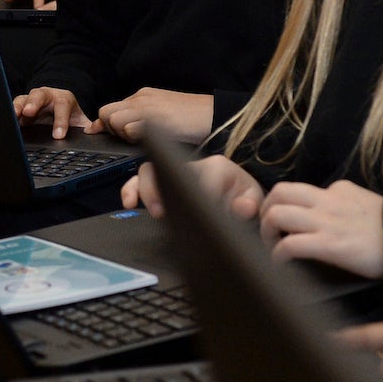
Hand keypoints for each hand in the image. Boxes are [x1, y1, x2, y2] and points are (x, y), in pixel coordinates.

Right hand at [14, 86, 90, 139]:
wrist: (57, 107)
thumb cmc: (68, 115)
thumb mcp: (79, 121)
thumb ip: (88, 127)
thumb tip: (95, 134)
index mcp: (63, 99)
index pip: (63, 106)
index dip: (61, 120)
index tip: (59, 135)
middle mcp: (45, 96)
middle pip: (39, 95)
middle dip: (34, 103)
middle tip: (29, 113)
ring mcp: (30, 100)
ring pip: (23, 99)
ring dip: (18, 106)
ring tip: (14, 115)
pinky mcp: (19, 108)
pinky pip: (12, 108)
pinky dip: (8, 113)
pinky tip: (5, 121)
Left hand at [95, 88, 214, 144]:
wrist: (215, 115)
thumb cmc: (192, 120)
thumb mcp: (160, 116)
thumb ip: (137, 119)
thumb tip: (114, 130)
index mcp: (142, 96)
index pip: (109, 108)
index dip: (108, 125)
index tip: (113, 135)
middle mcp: (141, 98)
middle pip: (106, 113)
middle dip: (113, 129)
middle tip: (131, 138)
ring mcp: (147, 107)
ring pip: (115, 121)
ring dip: (124, 134)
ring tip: (144, 139)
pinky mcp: (155, 118)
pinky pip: (130, 129)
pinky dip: (135, 137)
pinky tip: (151, 140)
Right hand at [120, 152, 264, 219]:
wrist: (239, 195)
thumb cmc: (244, 197)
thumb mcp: (254, 199)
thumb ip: (250, 204)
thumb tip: (240, 208)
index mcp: (217, 166)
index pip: (203, 178)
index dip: (199, 196)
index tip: (198, 217)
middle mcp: (192, 165)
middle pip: (168, 168)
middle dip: (164, 189)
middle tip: (165, 213)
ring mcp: (174, 172)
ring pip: (149, 171)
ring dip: (146, 190)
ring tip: (153, 211)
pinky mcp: (162, 181)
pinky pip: (139, 180)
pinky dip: (131, 190)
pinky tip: (129, 203)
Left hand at [257, 179, 382, 277]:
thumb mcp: (371, 205)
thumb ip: (350, 204)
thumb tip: (338, 212)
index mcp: (339, 190)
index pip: (300, 190)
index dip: (287, 206)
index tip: (286, 224)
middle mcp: (327, 201)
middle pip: (279, 192)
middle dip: (265, 211)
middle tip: (269, 231)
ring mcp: (326, 222)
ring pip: (276, 214)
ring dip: (265, 232)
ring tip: (271, 247)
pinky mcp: (329, 244)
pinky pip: (289, 245)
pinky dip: (277, 255)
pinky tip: (279, 264)